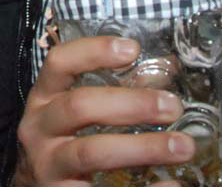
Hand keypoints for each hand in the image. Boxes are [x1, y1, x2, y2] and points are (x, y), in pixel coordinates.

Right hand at [16, 36, 194, 185]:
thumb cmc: (64, 140)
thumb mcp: (76, 112)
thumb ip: (115, 91)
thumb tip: (168, 68)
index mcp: (43, 98)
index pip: (59, 63)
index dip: (93, 51)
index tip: (133, 49)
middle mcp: (38, 128)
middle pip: (79, 107)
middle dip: (130, 104)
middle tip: (172, 107)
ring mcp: (47, 165)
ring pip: (91, 152)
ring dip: (142, 147)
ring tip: (182, 146)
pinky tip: (172, 184)